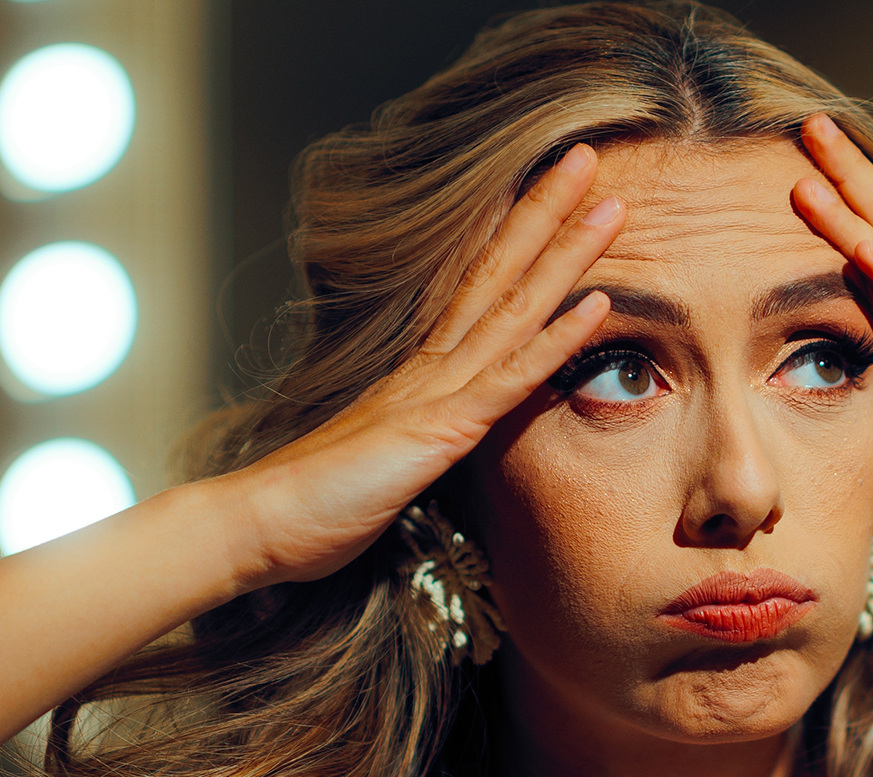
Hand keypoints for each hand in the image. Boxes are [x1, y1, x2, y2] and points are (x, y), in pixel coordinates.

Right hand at [216, 145, 622, 588]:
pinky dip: (556, 340)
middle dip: (546, 213)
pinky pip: (509, 378)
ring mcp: (436, 392)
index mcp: (416, 373)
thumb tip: (434, 436)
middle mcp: (429, 367)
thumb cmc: (314, 502)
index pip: (475, 289)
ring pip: (514, 309)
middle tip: (586, 157)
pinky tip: (597, 304)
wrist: (260, 523)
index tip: (550, 195)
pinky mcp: (440, 429)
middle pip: (498, 274)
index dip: (514, 239)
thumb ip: (412, 440)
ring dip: (565, 255)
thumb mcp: (380, 462)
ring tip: (611, 205)